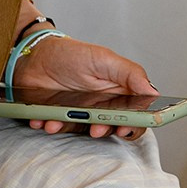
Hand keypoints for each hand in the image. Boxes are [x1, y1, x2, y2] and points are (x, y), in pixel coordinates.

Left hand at [12, 35, 158, 139]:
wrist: (33, 56)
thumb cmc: (70, 54)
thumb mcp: (103, 58)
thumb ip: (129, 73)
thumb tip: (152, 91)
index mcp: (119, 92)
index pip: (137, 115)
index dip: (135, 124)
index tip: (125, 126)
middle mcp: (103, 107)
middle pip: (113, 129)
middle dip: (104, 131)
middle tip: (95, 128)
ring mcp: (82, 115)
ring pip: (84, 133)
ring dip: (72, 128)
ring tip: (58, 119)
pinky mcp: (62, 120)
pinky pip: (61, 130)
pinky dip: (52, 126)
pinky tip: (44, 118)